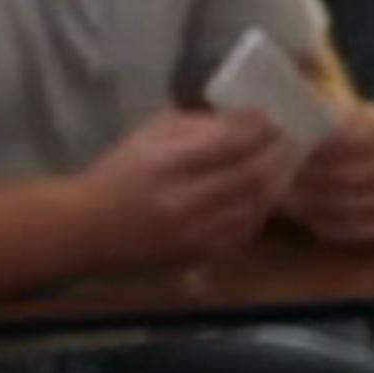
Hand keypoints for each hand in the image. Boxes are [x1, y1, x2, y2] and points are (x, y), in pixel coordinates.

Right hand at [77, 109, 297, 271]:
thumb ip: (197, 124)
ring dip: (277, 182)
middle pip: (254, 173)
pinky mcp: (200, 254)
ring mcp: (195, 231)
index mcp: (168, 162)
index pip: (234, 141)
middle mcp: (185, 199)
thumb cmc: (117, 174)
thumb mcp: (148, 135)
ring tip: (282, 166)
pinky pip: (246, 230)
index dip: (262, 128)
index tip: (272, 118)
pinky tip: (262, 197)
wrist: (84, 229)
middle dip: (279, 154)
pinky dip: (260, 210)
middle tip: (288, 141)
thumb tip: (244, 119)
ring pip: (258, 204)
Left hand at [279, 102, 373, 248]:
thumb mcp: (291, 107)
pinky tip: (313, 221)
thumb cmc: (291, 133)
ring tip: (298, 197)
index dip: (355, 136)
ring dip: (338, 200)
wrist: (284, 165)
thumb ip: (304, 94)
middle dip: (340, 172)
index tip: (318, 140)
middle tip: (300, 174)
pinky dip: (348, 226)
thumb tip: (307, 93)